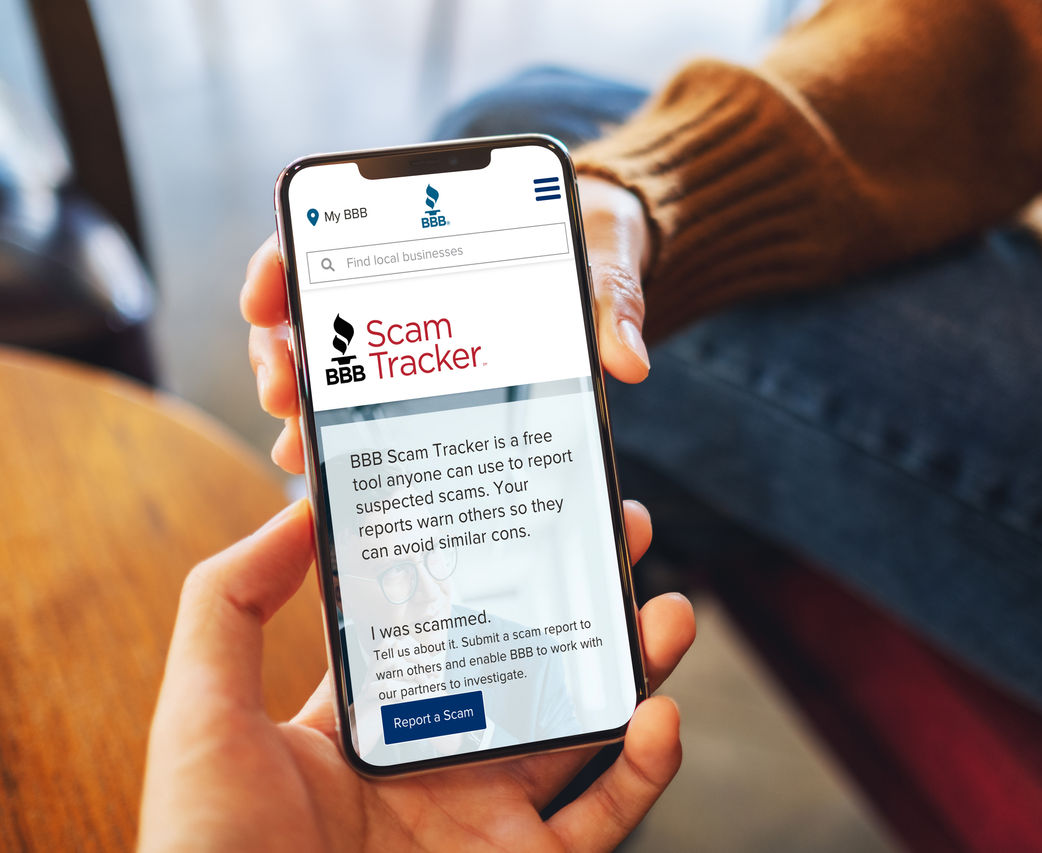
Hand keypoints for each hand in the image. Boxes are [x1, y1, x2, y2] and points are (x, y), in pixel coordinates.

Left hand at [138, 499, 693, 851]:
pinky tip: (659, 715)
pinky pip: (606, 816)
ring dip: (636, 667)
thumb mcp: (202, 714)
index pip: (446, 623)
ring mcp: (488, 817)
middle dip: (582, 597)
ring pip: (586, 729)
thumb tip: (296, 512)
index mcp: (371, 719)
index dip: (492, 563)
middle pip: (533, 664)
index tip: (522, 505)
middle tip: (621, 533)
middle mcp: (440, 760)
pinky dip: (645, 767)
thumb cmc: (208, 851)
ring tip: (666, 611)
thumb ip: (231, 604)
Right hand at [241, 175, 651, 473]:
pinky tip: (335, 467)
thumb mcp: (606, 252)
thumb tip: (627, 360)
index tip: (264, 298)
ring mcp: (411, 331)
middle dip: (284, 354)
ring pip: (332, 366)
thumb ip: (611, 296)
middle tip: (283, 393)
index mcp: (425, 230)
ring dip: (307, 404)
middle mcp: (402, 284)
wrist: (612, 252)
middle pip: (311, 313)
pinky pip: (376, 402)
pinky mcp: (432, 374)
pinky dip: (348, 430)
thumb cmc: (596, 233)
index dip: (280, 266)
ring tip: (299, 444)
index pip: (325, 235)